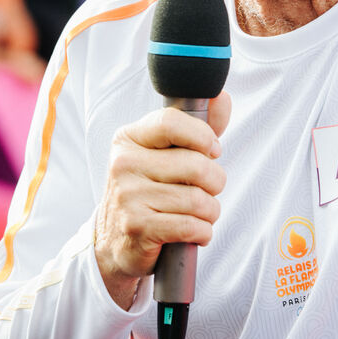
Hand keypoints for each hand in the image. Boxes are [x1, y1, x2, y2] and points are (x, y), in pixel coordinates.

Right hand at [94, 90, 230, 308]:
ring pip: (197, 200)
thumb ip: (197, 126)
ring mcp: (128, 196)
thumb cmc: (150, 189)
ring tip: (203, 213)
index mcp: (129, 138)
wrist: (116, 240)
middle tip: (210, 188)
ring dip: (211, 211)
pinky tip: (197, 231)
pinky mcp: (137, 227)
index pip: (170, 122)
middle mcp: (124, 163)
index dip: (202, 135)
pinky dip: (203, 231)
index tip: (213, 150)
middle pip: (195, 165)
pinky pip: (190, 226)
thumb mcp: (165, 153)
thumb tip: (221, 98)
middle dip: (216, 181)